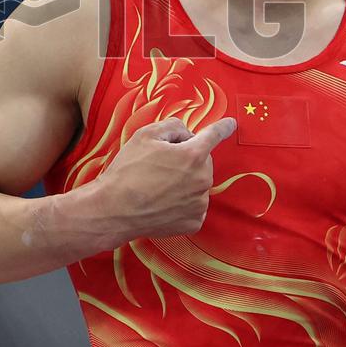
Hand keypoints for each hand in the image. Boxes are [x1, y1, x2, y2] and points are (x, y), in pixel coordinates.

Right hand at [93, 117, 236, 245]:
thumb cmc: (128, 170)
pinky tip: (162, 201)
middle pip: (202, 161)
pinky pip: (193, 205)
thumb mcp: (146, 134)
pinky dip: (182, 202)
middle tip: (159, 164)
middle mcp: (202, 180)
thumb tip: (186, 135)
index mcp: (193, 155)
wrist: (114, 210)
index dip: (223, 127)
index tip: (231, 124)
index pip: (214, 135)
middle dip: (186, 158)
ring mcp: (199, 203)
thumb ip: (173, 126)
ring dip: (184, 181)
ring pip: (197, 183)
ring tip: (156, 185)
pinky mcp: (193, 222)